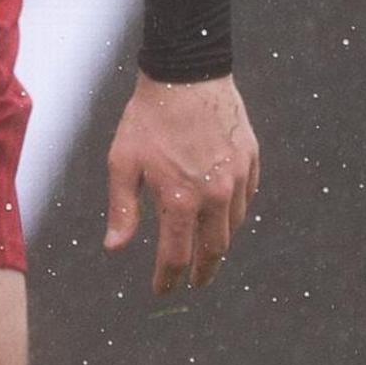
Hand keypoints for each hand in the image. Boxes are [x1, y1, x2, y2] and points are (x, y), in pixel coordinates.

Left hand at [102, 73, 259, 295]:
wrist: (187, 75)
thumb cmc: (148, 119)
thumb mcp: (123, 163)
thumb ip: (123, 209)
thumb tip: (115, 248)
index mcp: (180, 199)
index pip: (177, 256)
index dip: (168, 278)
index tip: (163, 290)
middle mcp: (215, 195)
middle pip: (214, 249)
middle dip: (202, 272)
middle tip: (194, 283)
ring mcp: (238, 177)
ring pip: (234, 226)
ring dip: (220, 244)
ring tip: (207, 253)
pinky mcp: (251, 160)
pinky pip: (247, 198)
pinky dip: (235, 213)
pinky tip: (223, 216)